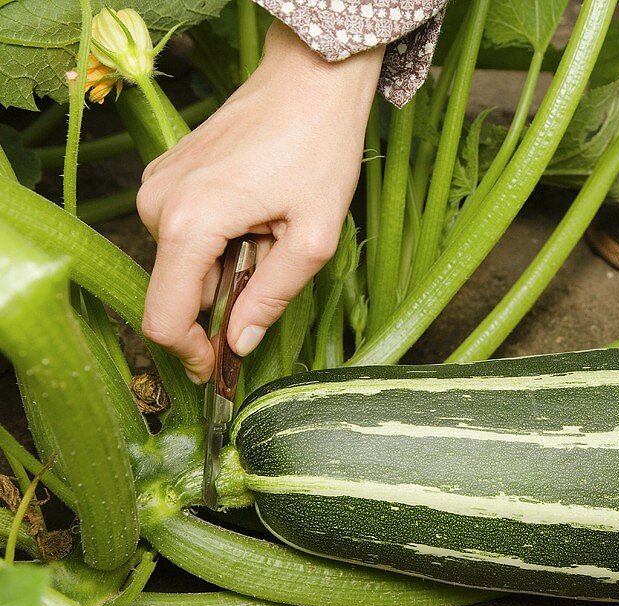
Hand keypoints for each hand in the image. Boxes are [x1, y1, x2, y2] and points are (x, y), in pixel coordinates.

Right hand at [137, 21, 383, 382]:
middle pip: (179, 289)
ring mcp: (157, 185)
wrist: (310, 80)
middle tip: (278, 262)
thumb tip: (239, 345)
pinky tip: (256, 211)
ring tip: (272, 227)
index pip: (165, 317)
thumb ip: (272, 296)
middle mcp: (158, 204)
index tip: (219, 368)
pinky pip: (186, 232)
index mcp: (189, 224)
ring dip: (227, 264)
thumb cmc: (319, 150)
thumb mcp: (313, 238)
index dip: (191, 352)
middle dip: (224, 297)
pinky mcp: (167, 174)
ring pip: (185, 262)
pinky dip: (220, 239)